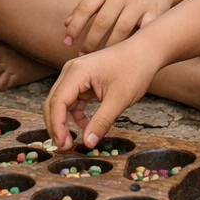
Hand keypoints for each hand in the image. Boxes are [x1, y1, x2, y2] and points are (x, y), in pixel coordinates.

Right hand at [43, 43, 161, 149]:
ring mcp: (76, 75)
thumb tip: (88, 143)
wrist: (146, 51)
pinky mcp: (83, 80)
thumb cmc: (134, 70)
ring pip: (61, 102)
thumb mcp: (119, 99)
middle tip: (64, 147)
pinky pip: (72, 100)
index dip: (57, 126)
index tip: (63, 145)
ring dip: (63, 122)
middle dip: (56, 125)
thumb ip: (101, 122)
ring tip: (71, 141)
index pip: (57, 102)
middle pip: (53, 102)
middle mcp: (71, 71)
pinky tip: (85, 126)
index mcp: (76, 72)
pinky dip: (75, 115)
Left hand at [64, 0, 175, 52]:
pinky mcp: (155, 12)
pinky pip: (142, 31)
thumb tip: (66, 24)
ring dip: (109, 46)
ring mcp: (140, 2)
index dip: (75, 26)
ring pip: (122, 29)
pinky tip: (125, 54)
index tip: (67, 42)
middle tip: (83, 55)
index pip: (86, 7)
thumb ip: (88, 6)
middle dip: (90, 41)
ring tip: (101, 58)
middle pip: (103, 20)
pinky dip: (133, 43)